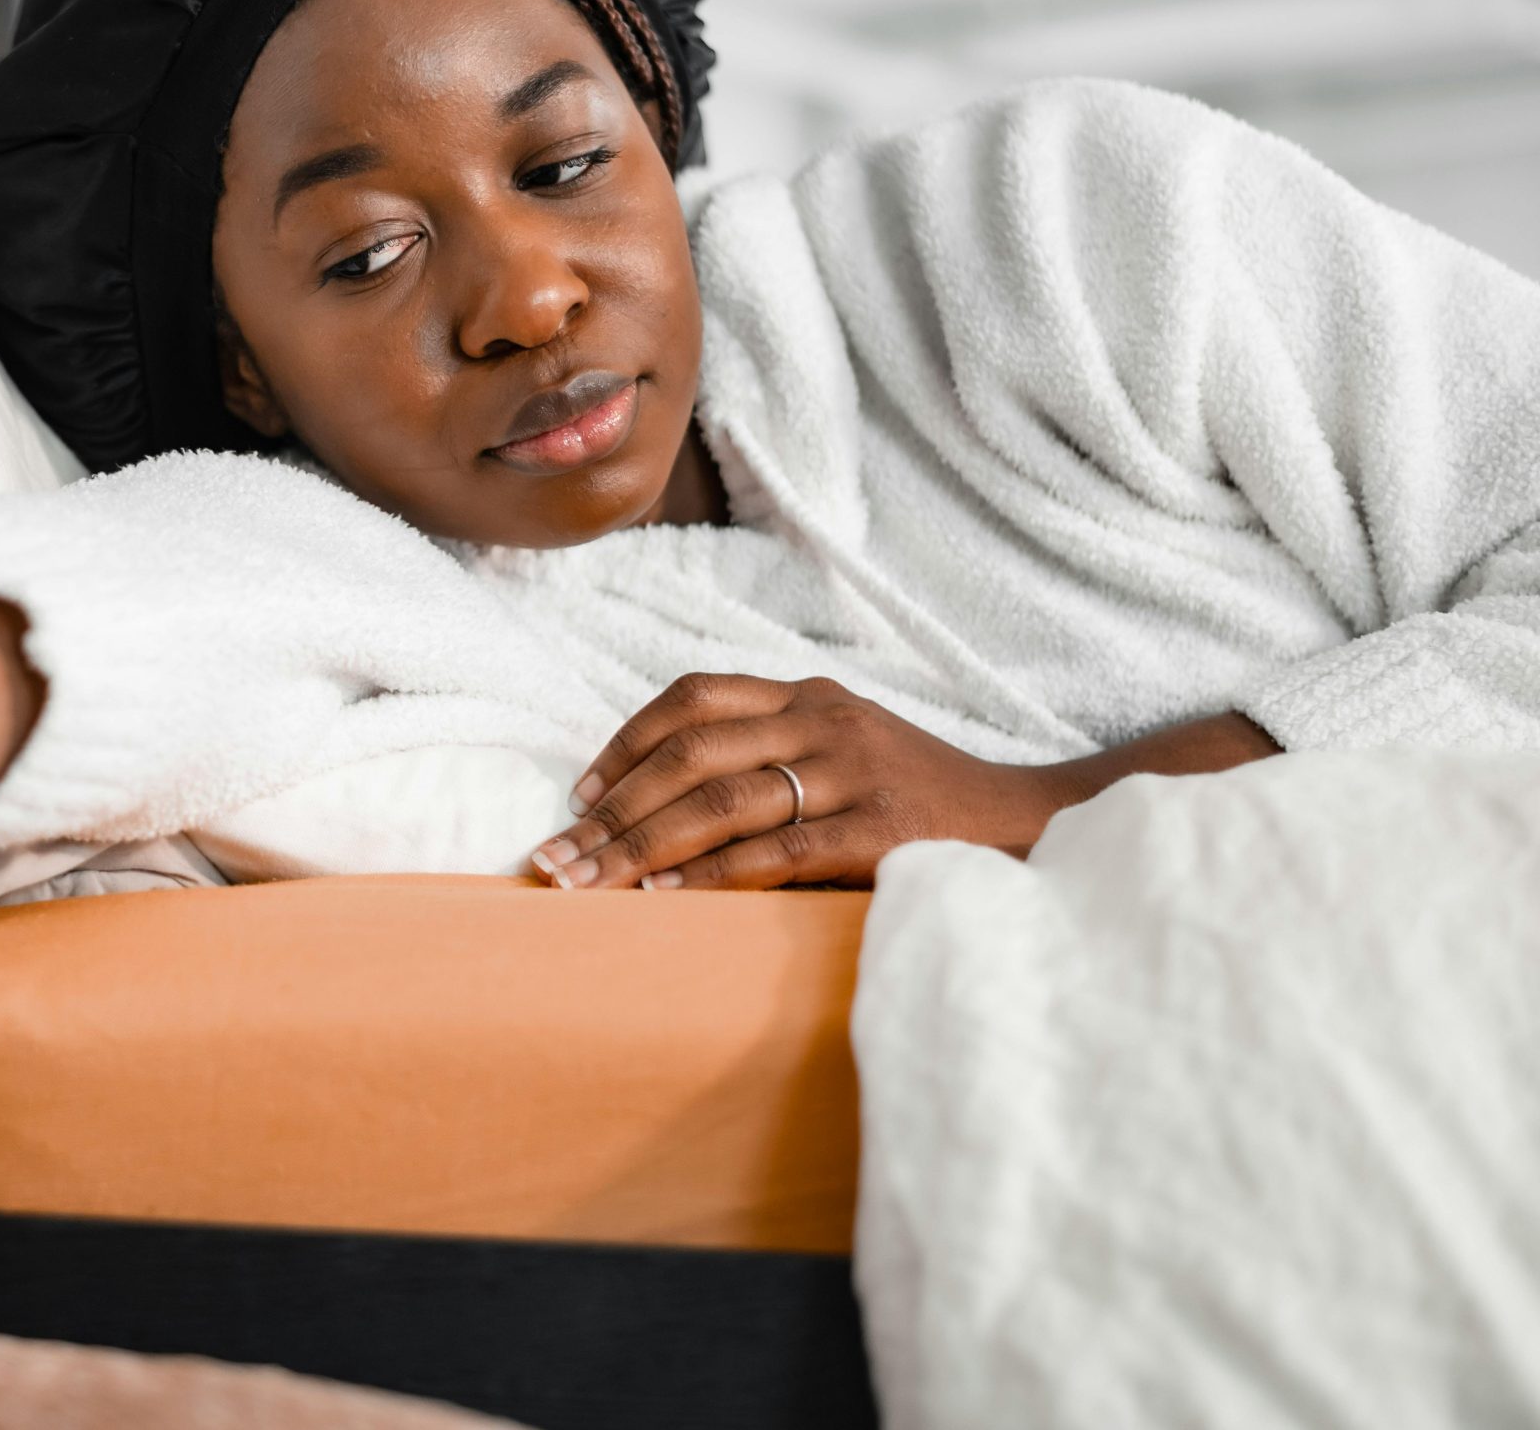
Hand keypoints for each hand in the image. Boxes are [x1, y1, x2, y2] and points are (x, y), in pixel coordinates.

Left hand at [527, 673, 1067, 890]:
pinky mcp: (886, 829)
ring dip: (642, 843)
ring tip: (588, 883)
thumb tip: (661, 809)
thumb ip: (773, 758)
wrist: (1038, 825)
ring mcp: (858, 770)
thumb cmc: (925, 803)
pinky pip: (779, 849)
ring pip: (722, 798)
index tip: (580, 793)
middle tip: (555, 858)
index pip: (694, 697)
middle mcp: (827, 720)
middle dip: (613, 807)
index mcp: (811, 696)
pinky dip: (714, 873)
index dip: (627, 742)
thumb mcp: (848, 755)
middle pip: (691, 751)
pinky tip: (665, 896)